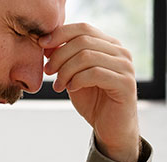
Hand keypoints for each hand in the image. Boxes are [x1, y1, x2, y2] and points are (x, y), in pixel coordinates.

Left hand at [40, 23, 139, 161]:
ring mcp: (125, 67)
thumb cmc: (93, 102)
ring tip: (58, 86)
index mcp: (109, 45)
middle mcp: (120, 52)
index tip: (41, 45)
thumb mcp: (73, 77)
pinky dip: (77, 80)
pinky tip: (71, 89)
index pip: (83, 28)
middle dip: (59, 55)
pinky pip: (95, 73)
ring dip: (66, 71)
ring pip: (87, 56)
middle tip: (48, 71)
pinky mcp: (125, 83)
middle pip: (82, 41)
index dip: (60, 34)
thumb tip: (47, 43)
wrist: (111, 129)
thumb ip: (65, 59)